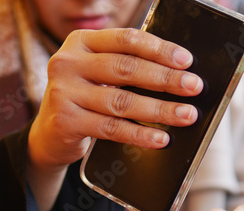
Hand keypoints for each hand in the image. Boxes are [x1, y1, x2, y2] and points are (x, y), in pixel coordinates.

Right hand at [28, 28, 203, 170]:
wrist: (49, 133)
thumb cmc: (84, 98)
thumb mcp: (98, 74)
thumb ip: (126, 67)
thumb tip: (178, 73)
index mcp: (81, 42)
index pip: (126, 39)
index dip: (159, 49)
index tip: (186, 61)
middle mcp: (68, 62)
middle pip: (126, 68)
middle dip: (165, 78)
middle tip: (194, 86)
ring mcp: (63, 92)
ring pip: (121, 101)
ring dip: (159, 109)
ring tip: (186, 115)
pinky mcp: (65, 121)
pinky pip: (111, 128)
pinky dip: (139, 135)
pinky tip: (161, 138)